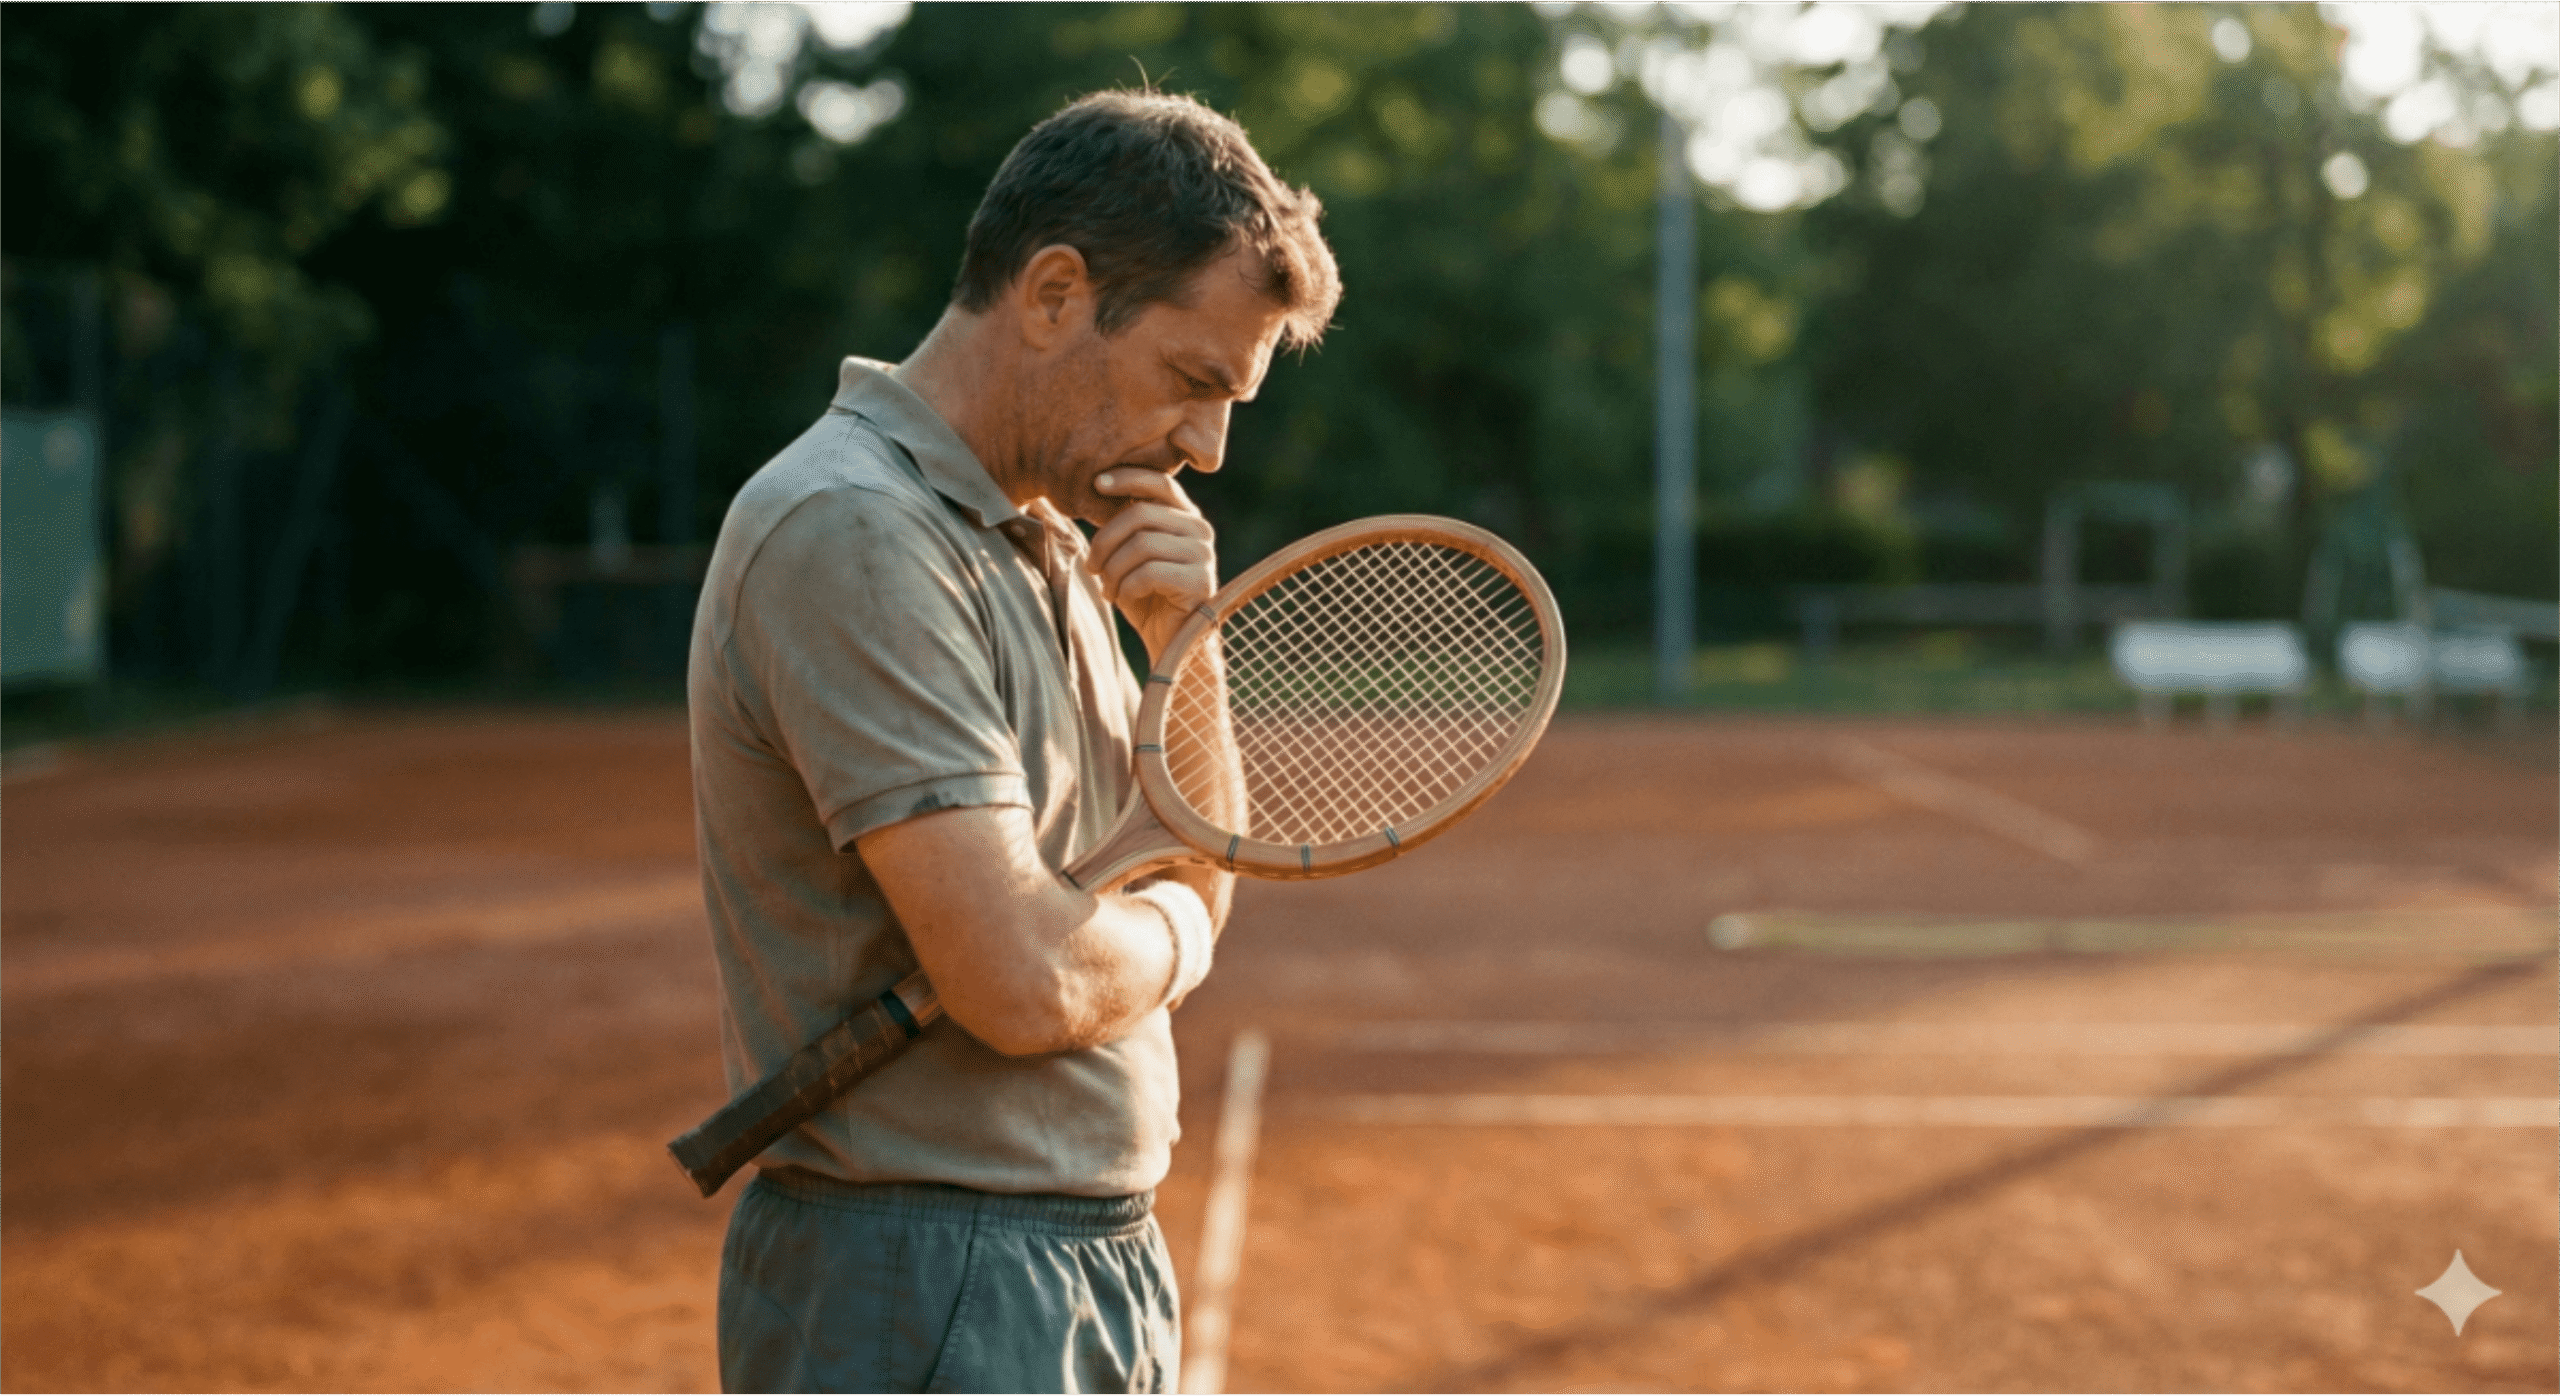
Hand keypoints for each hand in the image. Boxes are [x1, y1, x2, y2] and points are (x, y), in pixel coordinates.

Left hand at [1086, 468, 1216, 661]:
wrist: (1169, 642)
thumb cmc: (1145, 596)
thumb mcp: (1130, 554)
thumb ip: (1126, 524)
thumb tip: (1096, 486)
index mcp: (1185, 516)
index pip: (1160, 482)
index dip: (1127, 478)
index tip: (1096, 484)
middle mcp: (1199, 529)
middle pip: (1140, 514)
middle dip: (1105, 541)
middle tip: (1092, 567)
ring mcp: (1204, 555)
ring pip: (1141, 544)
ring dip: (1113, 570)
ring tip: (1108, 589)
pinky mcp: (1201, 582)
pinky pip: (1149, 573)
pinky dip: (1126, 588)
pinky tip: (1124, 599)